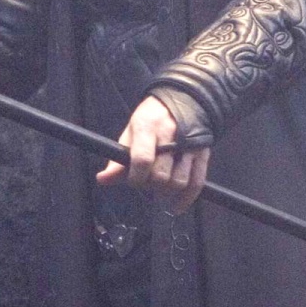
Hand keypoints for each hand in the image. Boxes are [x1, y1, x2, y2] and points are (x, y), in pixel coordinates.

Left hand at [95, 94, 210, 213]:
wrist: (184, 100)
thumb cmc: (152, 119)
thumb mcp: (131, 132)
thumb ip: (118, 158)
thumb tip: (102, 180)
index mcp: (148, 126)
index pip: (142, 159)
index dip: (135, 177)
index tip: (133, 180)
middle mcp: (172, 135)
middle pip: (161, 175)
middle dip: (151, 185)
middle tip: (147, 181)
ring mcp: (190, 145)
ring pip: (179, 181)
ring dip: (167, 192)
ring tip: (160, 187)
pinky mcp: (203, 154)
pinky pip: (197, 183)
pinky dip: (186, 199)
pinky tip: (176, 206)